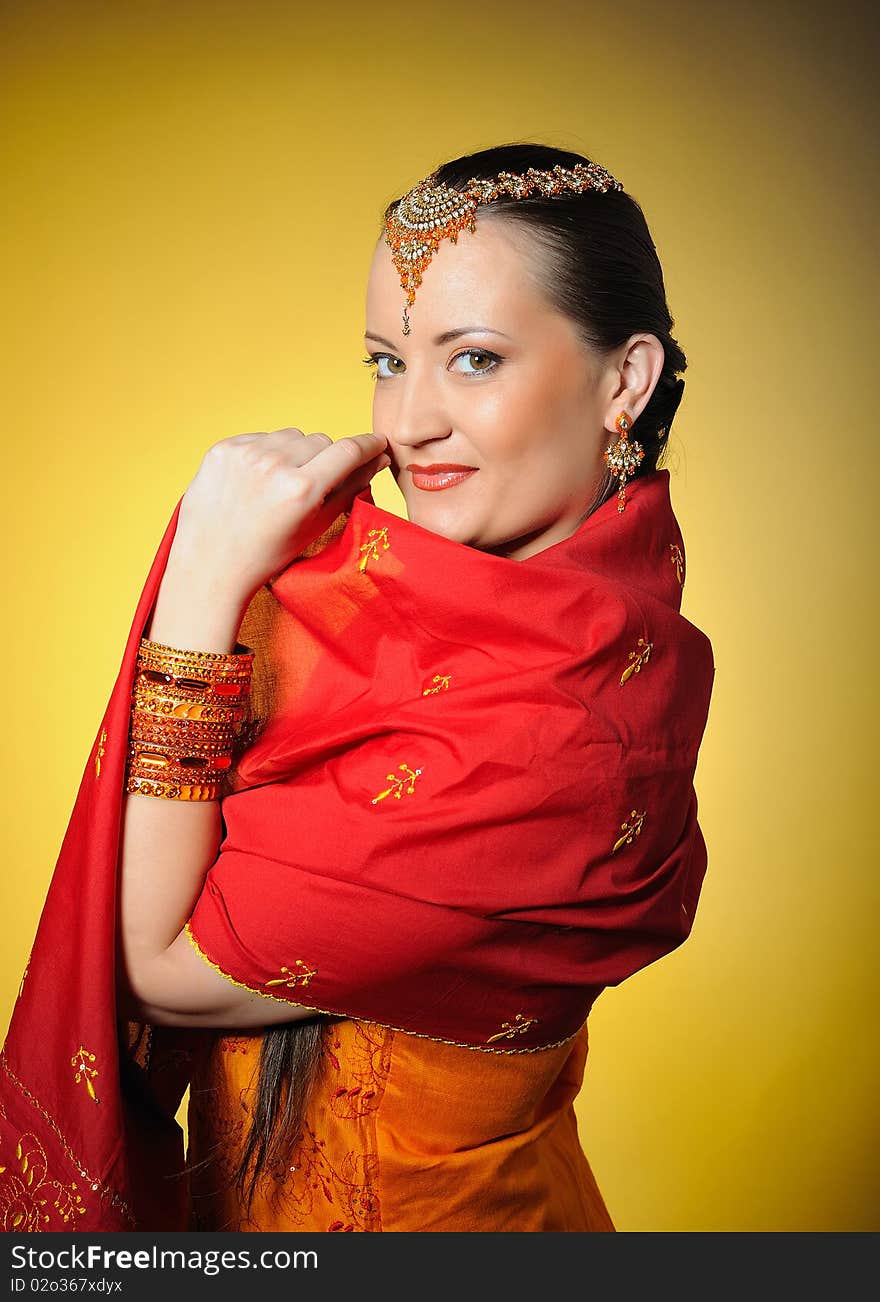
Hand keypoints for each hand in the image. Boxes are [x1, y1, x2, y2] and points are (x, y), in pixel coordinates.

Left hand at [171, 427, 389, 606]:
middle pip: (320, 441)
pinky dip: (264, 453)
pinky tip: (255, 482)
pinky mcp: (222, 450)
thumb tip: (376, 460)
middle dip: (323, 459)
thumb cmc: (265, 554)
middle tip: (309, 486)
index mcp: (300, 489)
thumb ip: (348, 489)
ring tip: (277, 485)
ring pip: (290, 436)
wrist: (210, 565)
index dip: (367, 444)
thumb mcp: (314, 527)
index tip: (376, 443)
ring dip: (293, 454)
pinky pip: (260, 438)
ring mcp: (244, 454)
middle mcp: (273, 465)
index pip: (347, 450)